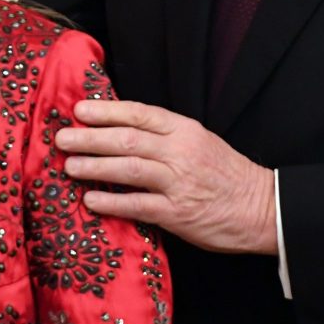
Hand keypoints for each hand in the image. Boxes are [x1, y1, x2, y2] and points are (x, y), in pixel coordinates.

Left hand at [56, 100, 277, 254]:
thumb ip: (164, 136)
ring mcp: (178, 182)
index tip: (80, 110)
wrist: (261, 207)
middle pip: (127, 139)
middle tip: (62, 138)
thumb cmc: (225, 173)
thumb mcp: (199, 142)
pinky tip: (90, 199)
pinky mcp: (177, 213)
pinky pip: (138, 205)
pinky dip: (111, 202)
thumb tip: (118, 129)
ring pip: (128, 169)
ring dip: (94, 166)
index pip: (140, 113)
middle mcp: (180, 152)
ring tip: (69, 165)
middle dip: (90, 137)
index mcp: (184, 129)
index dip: (107, 110)